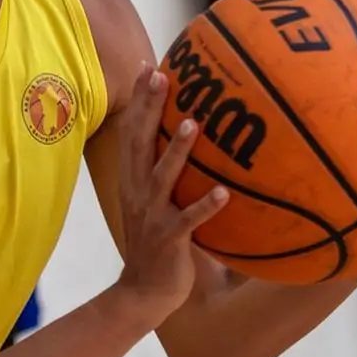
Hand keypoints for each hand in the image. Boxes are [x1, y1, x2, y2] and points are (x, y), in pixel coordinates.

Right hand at [114, 64, 228, 313]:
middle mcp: (138, 192)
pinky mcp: (169, 239)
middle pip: (140, 143)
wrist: (144, 291)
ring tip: (195, 124)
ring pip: (163, 176)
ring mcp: (151, 215)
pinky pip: (188, 221)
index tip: (148, 65)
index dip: (139, 99)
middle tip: (161, 75)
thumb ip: (170, 173)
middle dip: (149, 108)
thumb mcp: (157, 202)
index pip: (133, 132)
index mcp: (133, 180)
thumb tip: (200, 142)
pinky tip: (224, 194)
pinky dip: (205, 207)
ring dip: (178, 150)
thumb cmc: (159, 242)